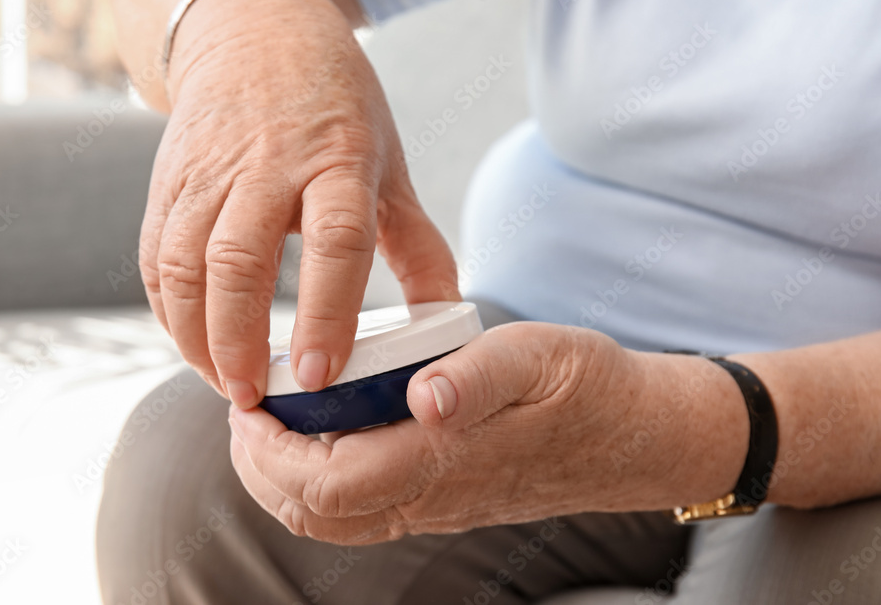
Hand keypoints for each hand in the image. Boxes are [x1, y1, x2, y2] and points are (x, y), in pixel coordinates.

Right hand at [139, 0, 458, 407]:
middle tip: (254, 398)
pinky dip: (167, 310)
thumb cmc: (336, 107)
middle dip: (239, 342)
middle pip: (239, 262)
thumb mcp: (389, 164)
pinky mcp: (169, 180)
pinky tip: (191, 342)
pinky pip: (156, 255)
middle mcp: (268, 164)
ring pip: (185, 264)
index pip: (334, 242)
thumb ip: (417, 244)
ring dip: (195, 336)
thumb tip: (447, 317)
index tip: (318, 374)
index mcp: (338, 160)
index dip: (326, 313)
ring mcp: (210, 170)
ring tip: (223, 382)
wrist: (256, 32)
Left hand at [228, 322, 748, 544]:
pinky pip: (361, 514)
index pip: (330, 482)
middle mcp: (433, 497)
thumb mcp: (541, 356)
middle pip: (317, 514)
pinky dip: (318, 485)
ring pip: (334, 522)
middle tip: (244, 411)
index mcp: (446, 460)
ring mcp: (437, 506)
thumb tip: (425, 395)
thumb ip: (480, 375)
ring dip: (284, 482)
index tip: (250, 403)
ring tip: (266, 428)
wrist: (636, 435)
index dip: (273, 452)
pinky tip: (318, 440)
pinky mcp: (443, 500)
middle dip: (262, 470)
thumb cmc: (588, 387)